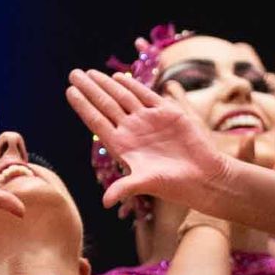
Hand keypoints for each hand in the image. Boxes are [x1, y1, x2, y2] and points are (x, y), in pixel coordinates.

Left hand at [65, 68, 231, 215]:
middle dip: (90, 89)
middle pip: (106, 104)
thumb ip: (125, 188)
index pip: (97, 121)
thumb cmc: (175, 185)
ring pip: (123, 97)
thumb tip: (105, 203)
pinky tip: (119, 77)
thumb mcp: (148, 184)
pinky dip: (133, 85)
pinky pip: (146, 95)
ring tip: (90, 72)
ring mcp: (149, 120)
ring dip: (106, 84)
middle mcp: (133, 131)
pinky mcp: (167, 113)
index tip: (69, 91)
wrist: (204, 177)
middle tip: (73, 74)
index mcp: (123, 146)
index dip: (83, 106)